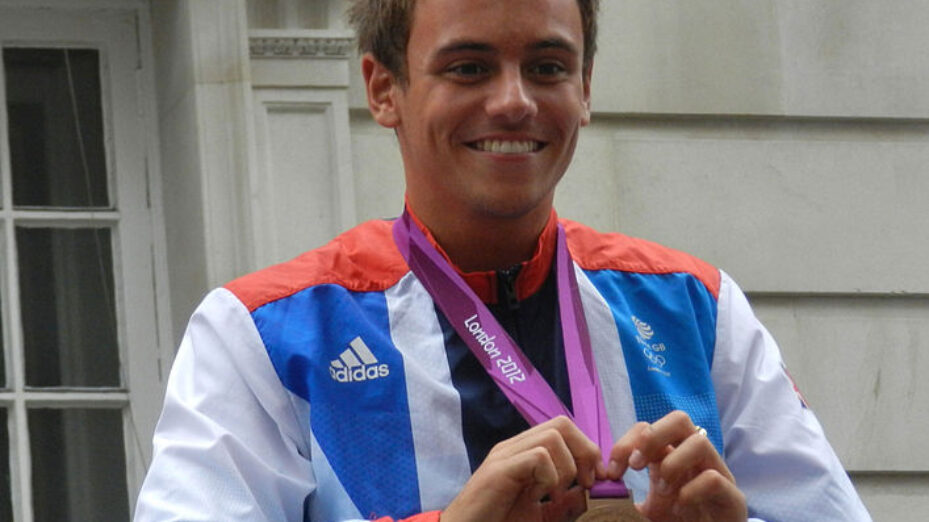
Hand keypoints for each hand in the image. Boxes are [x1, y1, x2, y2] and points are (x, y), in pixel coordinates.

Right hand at [442, 416, 604, 521]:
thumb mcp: (540, 514)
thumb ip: (563, 501)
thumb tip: (588, 490)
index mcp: (525, 453)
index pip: (564, 429)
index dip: (587, 450)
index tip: (596, 479)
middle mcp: (515, 447)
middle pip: (561, 424)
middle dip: (584, 451)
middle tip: (586, 483)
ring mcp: (506, 455)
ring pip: (553, 436)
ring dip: (566, 467)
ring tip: (556, 494)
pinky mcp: (499, 469)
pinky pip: (538, 456)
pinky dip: (549, 477)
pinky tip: (539, 496)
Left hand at [607, 411, 746, 521]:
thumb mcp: (645, 511)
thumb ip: (624, 499)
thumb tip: (598, 493)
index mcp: (670, 456)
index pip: (647, 428)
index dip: (626, 443)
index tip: (612, 472)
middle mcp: (694, 459)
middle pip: (679, 419)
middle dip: (653, 436)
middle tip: (637, 465)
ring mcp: (716, 474)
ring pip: (700, 441)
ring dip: (673, 464)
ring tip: (663, 491)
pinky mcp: (732, 498)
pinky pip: (713, 478)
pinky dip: (691, 491)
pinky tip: (681, 507)